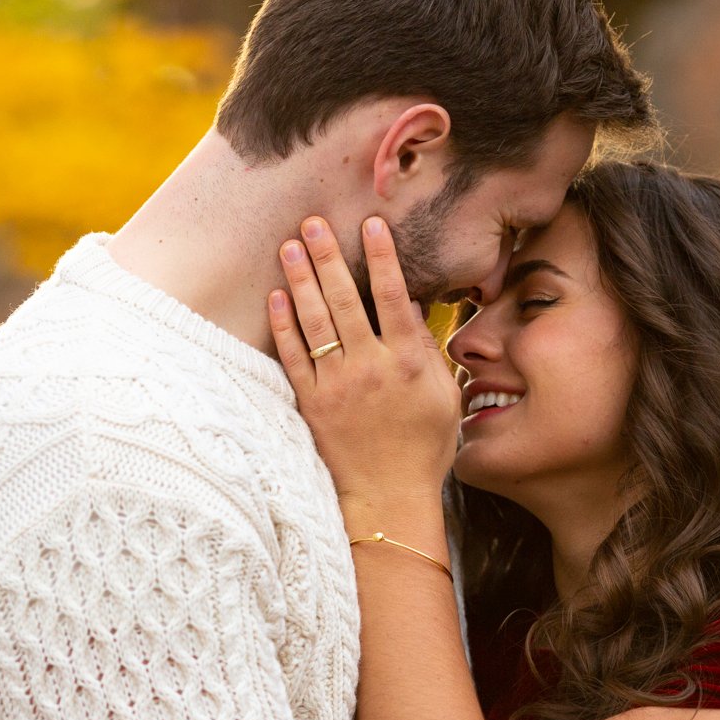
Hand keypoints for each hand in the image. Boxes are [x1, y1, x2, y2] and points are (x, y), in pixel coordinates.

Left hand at [268, 215, 459, 508]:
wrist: (390, 498)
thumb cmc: (425, 446)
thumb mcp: (443, 396)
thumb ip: (427, 350)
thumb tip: (412, 307)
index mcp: (408, 362)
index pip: (394, 297)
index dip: (383, 257)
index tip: (371, 223)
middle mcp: (371, 368)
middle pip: (345, 301)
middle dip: (328, 257)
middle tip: (313, 222)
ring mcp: (338, 385)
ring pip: (316, 322)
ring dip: (301, 280)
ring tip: (289, 246)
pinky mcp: (312, 403)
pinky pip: (294, 357)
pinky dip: (284, 326)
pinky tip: (276, 297)